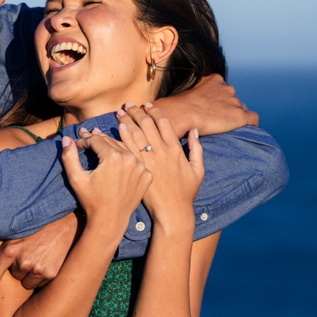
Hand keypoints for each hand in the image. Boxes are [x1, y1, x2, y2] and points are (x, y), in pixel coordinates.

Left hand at [0, 210, 78, 316]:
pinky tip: (50, 259)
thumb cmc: (36, 225)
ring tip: (41, 254)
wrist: (66, 222)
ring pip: (28, 283)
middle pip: (15, 278)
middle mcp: (22, 261)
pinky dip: (44, 275)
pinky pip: (41, 284)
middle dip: (21, 267)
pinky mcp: (51, 274)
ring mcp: (37, 268)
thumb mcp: (12, 232)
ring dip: (32, 272)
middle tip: (31, 251)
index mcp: (9, 250)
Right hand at [61, 128, 150, 242]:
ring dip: (111, 145)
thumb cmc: (92, 201)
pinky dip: (125, 157)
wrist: (110, 221)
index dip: (84, 139)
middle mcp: (130, 159)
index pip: (96, 140)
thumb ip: (69, 157)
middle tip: (85, 135)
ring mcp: (141, 167)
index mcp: (113, 157)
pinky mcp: (147, 175)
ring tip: (99, 142)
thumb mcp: (76, 179)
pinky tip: (116, 156)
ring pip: (123, 148)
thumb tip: (66, 139)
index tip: (77, 143)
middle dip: (96, 139)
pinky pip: (134, 160)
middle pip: (110, 141)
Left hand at [117, 106, 203, 231]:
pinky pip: (129, 147)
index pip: (163, 122)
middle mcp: (162, 150)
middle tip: (129, 104)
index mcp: (176, 149)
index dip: (154, 111)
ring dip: (128, 120)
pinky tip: (119, 128)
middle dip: (137, 111)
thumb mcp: (197, 170)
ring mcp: (150, 159)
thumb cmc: (186, 193)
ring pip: (136, 132)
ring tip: (121, 111)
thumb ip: (197, 149)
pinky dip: (124, 136)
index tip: (147, 105)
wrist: (173, 212)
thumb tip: (194, 131)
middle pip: (147, 123)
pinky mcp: (139, 168)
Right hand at [123, 73, 257, 134]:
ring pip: (241, 109)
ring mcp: (233, 101)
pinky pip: (253, 119)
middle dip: (227, 109)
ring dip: (235, 118)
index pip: (223, 90)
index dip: (218, 102)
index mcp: (213, 80)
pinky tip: (243, 131)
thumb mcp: (180, 97)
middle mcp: (226, 88)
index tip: (213, 112)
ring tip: (225, 129)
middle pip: (233, 99)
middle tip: (217, 122)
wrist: (181, 116)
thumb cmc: (176, 108)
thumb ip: (182, 99)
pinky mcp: (239, 115)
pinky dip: (250, 124)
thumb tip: (157, 105)